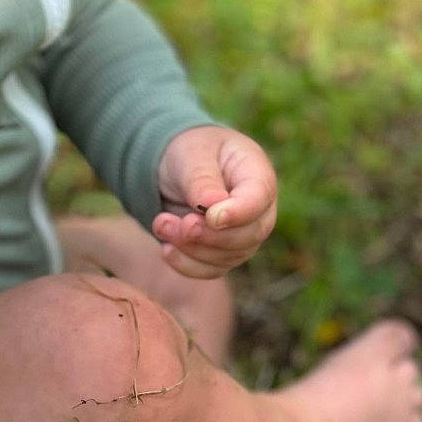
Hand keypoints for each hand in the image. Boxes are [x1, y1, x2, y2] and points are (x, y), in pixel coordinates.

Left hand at [152, 125, 276, 278]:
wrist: (180, 167)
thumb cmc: (193, 152)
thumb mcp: (193, 153)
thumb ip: (202, 178)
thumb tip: (211, 204)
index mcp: (257, 174)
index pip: (259, 199)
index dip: (239, 213)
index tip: (211, 217)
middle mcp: (258, 210)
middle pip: (249, 235)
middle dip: (210, 235)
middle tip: (179, 223)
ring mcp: (244, 235)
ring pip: (228, 257)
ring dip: (191, 248)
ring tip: (161, 224)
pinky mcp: (224, 253)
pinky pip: (211, 269)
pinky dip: (186, 264)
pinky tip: (166, 249)